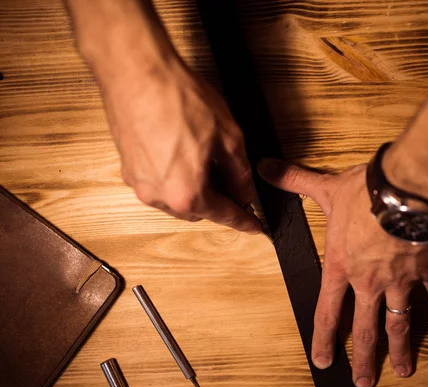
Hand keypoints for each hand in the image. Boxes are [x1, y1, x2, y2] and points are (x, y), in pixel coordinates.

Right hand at [100, 56, 260, 232]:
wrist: (136, 71)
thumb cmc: (178, 98)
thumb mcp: (228, 136)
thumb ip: (239, 172)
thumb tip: (244, 191)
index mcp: (186, 194)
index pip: (223, 215)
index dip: (243, 221)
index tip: (253, 226)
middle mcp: (157, 196)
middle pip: (197, 210)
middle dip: (218, 201)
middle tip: (234, 183)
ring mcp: (138, 182)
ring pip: (175, 198)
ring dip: (195, 189)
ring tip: (207, 162)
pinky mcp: (127, 167)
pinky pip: (158, 183)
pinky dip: (175, 178)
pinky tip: (184, 155)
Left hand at [258, 159, 427, 386]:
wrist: (408, 188)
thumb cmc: (366, 192)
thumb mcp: (327, 188)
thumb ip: (295, 181)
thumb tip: (264, 168)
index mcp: (343, 267)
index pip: (328, 312)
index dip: (325, 340)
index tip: (324, 361)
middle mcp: (370, 281)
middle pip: (366, 329)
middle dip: (365, 358)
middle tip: (364, 382)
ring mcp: (401, 280)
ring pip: (400, 322)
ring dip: (401, 348)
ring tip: (403, 370)